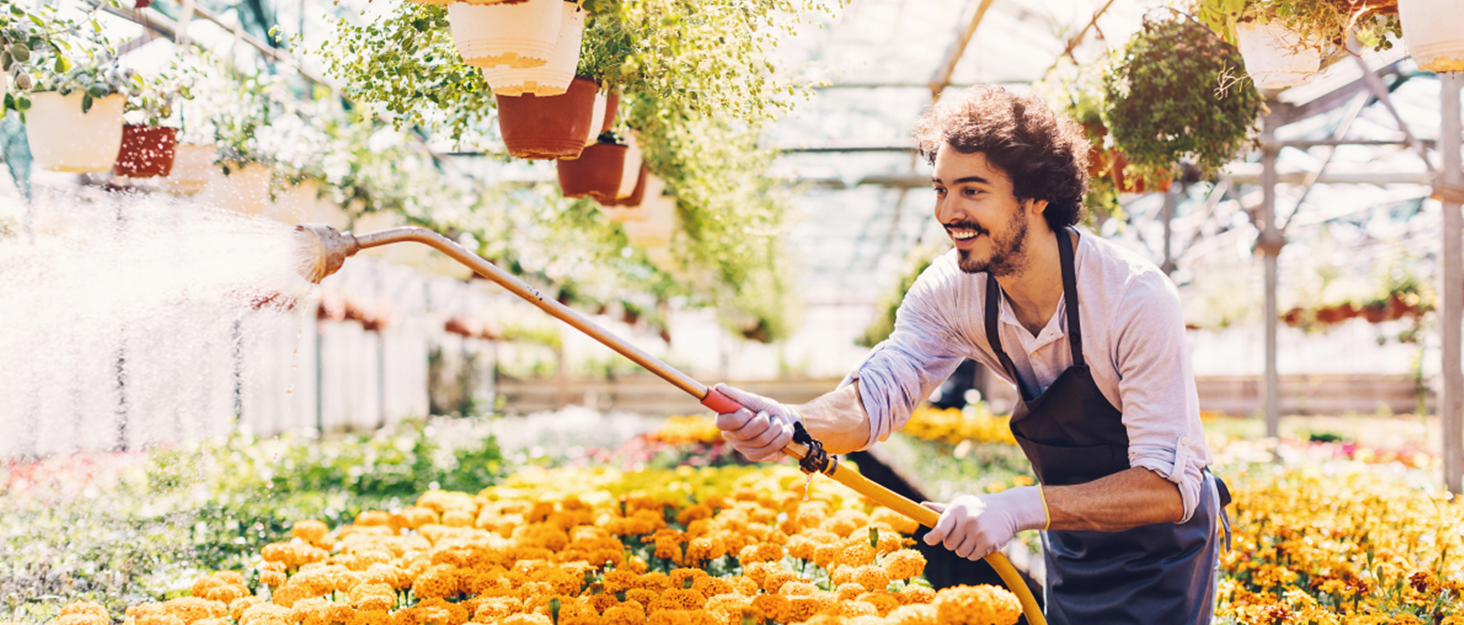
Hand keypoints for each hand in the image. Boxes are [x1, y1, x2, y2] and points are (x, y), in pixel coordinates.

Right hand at [712, 383, 801, 461]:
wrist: (784, 420)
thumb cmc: (765, 408)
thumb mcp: (753, 399)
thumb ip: (735, 395)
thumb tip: (718, 388)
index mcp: (727, 421)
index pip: (722, 423)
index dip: (737, 418)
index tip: (749, 412)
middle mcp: (732, 437)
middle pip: (746, 433)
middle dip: (763, 421)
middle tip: (767, 415)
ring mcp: (744, 449)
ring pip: (761, 440)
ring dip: (776, 427)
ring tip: (778, 422)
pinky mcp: (757, 456)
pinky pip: (771, 448)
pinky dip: (783, 436)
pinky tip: (785, 431)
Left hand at [922, 486, 1046, 560]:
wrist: (1009, 509)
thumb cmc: (979, 507)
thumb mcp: (961, 504)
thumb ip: (941, 509)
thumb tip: (921, 506)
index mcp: (957, 509)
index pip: (940, 528)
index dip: (932, 537)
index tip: (928, 540)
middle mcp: (967, 520)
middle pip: (949, 545)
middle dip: (954, 542)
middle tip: (963, 533)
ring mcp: (978, 532)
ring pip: (960, 553)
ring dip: (965, 549)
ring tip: (974, 536)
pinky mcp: (988, 543)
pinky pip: (972, 557)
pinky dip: (975, 553)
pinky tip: (983, 541)